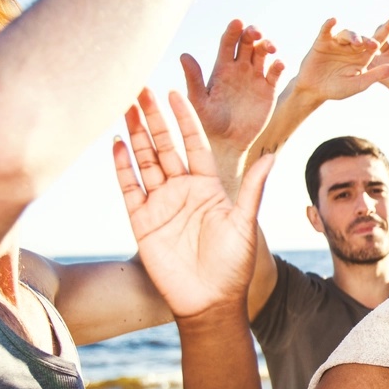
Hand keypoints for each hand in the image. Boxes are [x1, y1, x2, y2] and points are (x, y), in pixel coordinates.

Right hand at [113, 88, 272, 319]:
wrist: (209, 301)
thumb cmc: (233, 265)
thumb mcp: (245, 223)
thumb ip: (252, 188)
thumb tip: (272, 155)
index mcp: (208, 187)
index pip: (194, 144)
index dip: (185, 119)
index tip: (177, 92)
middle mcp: (182, 191)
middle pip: (164, 146)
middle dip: (154, 117)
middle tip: (141, 88)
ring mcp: (160, 204)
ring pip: (144, 161)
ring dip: (135, 134)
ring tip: (124, 105)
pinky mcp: (142, 221)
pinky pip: (129, 187)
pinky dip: (122, 166)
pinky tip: (116, 143)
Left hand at [182, 19, 284, 152]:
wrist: (227, 142)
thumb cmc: (207, 122)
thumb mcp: (198, 100)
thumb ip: (193, 78)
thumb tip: (183, 55)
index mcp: (221, 67)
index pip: (228, 42)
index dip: (233, 30)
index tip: (237, 21)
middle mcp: (239, 68)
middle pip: (248, 42)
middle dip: (253, 33)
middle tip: (255, 33)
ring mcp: (255, 78)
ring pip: (263, 53)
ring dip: (267, 45)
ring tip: (269, 48)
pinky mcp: (268, 90)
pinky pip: (275, 73)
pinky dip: (279, 66)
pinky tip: (278, 64)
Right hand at [289, 18, 388, 108]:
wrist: (315, 90)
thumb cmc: (338, 89)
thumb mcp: (359, 83)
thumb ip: (377, 75)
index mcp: (363, 56)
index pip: (377, 41)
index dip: (387, 30)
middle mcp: (352, 47)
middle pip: (363, 37)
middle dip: (368, 39)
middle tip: (374, 44)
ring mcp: (337, 43)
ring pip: (347, 34)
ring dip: (352, 36)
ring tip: (356, 42)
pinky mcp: (322, 41)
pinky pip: (326, 31)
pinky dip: (329, 25)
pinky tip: (333, 21)